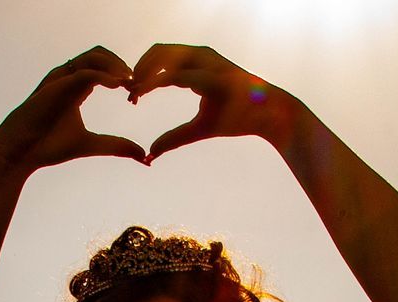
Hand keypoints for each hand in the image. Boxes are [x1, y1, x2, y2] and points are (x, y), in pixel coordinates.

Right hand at [0, 47, 147, 172]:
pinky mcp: (57, 85)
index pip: (104, 67)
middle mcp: (68, 78)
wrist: (20, 153)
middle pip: (101, 54)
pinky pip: (85, 72)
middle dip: (122, 65)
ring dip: (116, 66)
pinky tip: (118, 86)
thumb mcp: (91, 145)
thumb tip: (144, 155)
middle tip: (136, 85)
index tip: (134, 97)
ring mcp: (61, 79)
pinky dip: (105, 76)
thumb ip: (116, 146)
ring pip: (94, 57)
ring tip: (130, 83)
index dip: (123, 77)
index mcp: (76, 87)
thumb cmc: (49, 147)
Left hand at [127, 44, 292, 161]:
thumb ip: (175, 137)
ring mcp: (208, 61)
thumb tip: (150, 153)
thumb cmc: (238, 118)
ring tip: (133, 94)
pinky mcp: (213, 73)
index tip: (130, 97)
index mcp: (198, 64)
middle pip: (158, 51)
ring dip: (144, 72)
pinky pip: (178, 72)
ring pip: (165, 56)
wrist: (271, 115)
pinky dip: (157, 80)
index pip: (161, 58)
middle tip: (127, 93)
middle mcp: (201, 56)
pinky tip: (145, 92)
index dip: (141, 74)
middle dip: (138, 69)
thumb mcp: (200, 128)